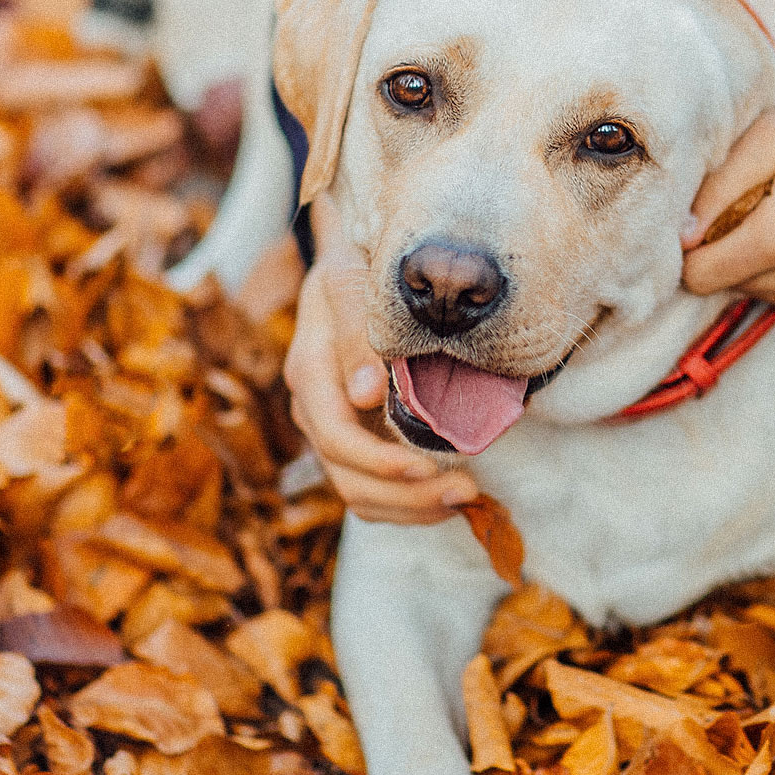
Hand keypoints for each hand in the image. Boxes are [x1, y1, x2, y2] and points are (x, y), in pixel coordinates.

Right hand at [285, 199, 478, 522]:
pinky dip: (408, 505)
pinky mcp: (354, 441)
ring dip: (412, 507)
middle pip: (348, 477)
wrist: (352, 269)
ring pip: (360, 494)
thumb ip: (358, 333)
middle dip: (407, 495)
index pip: (336, 436)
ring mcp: (332, 429)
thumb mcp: (351, 281)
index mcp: (309, 372)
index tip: (428, 466)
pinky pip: (372, 491)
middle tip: (465, 489)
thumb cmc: (357, 267)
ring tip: (465, 496)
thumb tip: (364, 395)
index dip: (380, 461)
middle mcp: (314, 408)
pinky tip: (446, 499)